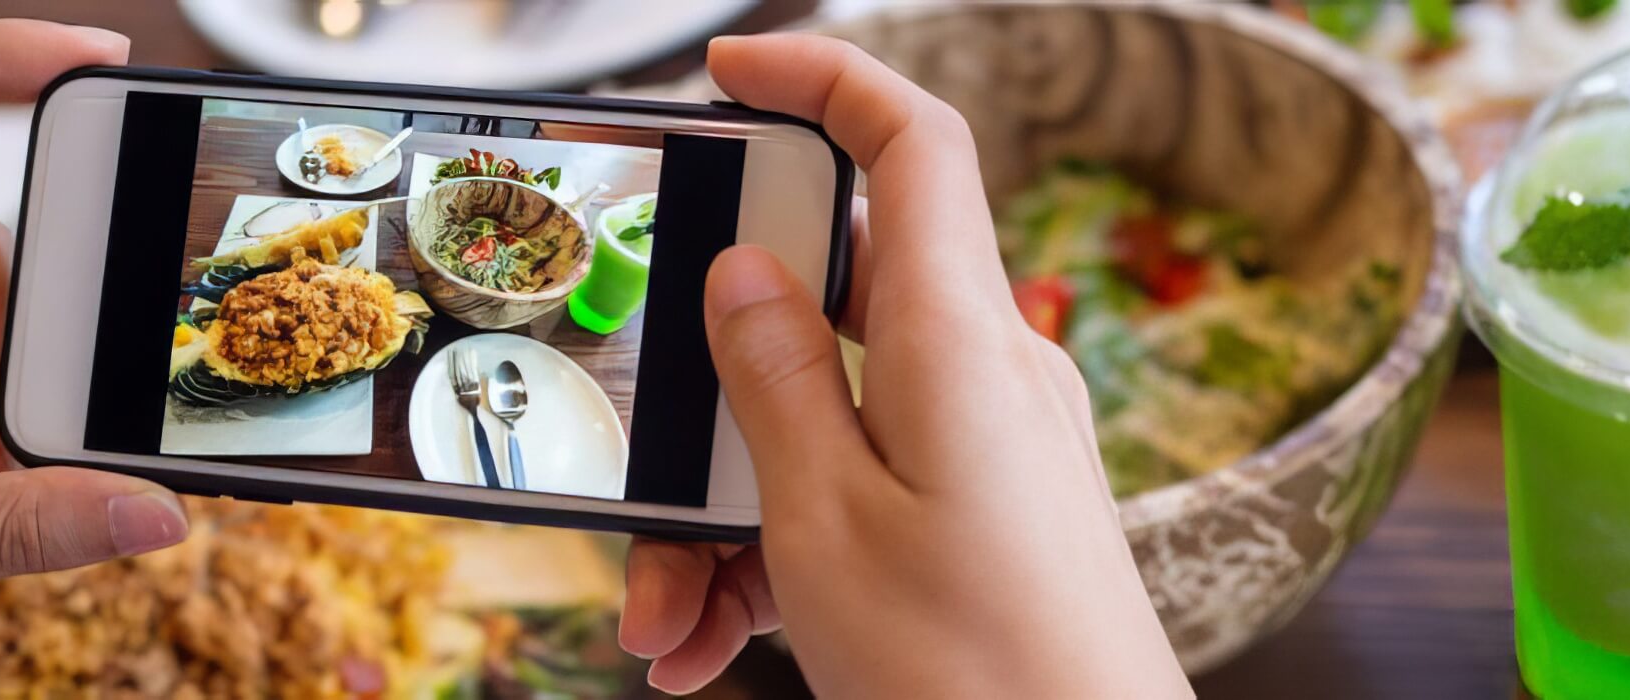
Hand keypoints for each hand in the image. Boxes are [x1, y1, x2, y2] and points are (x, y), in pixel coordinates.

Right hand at [620, 35, 1189, 696]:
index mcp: (954, 337)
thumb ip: (773, 380)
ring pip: (826, 416)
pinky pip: (860, 488)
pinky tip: (714, 640)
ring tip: (668, 616)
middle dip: (713, 386)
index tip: (729, 73)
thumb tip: (743, 272)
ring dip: (727, 505)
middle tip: (641, 463)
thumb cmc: (975, 672)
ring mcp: (988, 441)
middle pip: (829, 304)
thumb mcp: (823, 519)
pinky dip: (779, 550)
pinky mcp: (983, 507)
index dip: (824, 78)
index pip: (910, 142)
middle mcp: (984, 369)